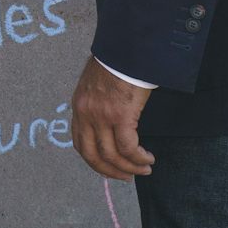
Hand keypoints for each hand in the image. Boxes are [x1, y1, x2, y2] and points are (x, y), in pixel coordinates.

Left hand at [69, 56, 154, 180]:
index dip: (95, 161)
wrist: (126, 50)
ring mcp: (101, 115)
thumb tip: (108, 124)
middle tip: (127, 177)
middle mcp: (86, 114)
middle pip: (93, 155)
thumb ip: (97, 106)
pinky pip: (128, 147)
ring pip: (112, 154)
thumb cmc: (116, 65)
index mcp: (79, 108)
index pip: (80, 144)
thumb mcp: (96, 86)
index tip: (109, 168)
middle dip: (111, 171)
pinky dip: (138, 157)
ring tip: (144, 168)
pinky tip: (148, 158)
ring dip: (130, 167)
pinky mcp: (120, 115)